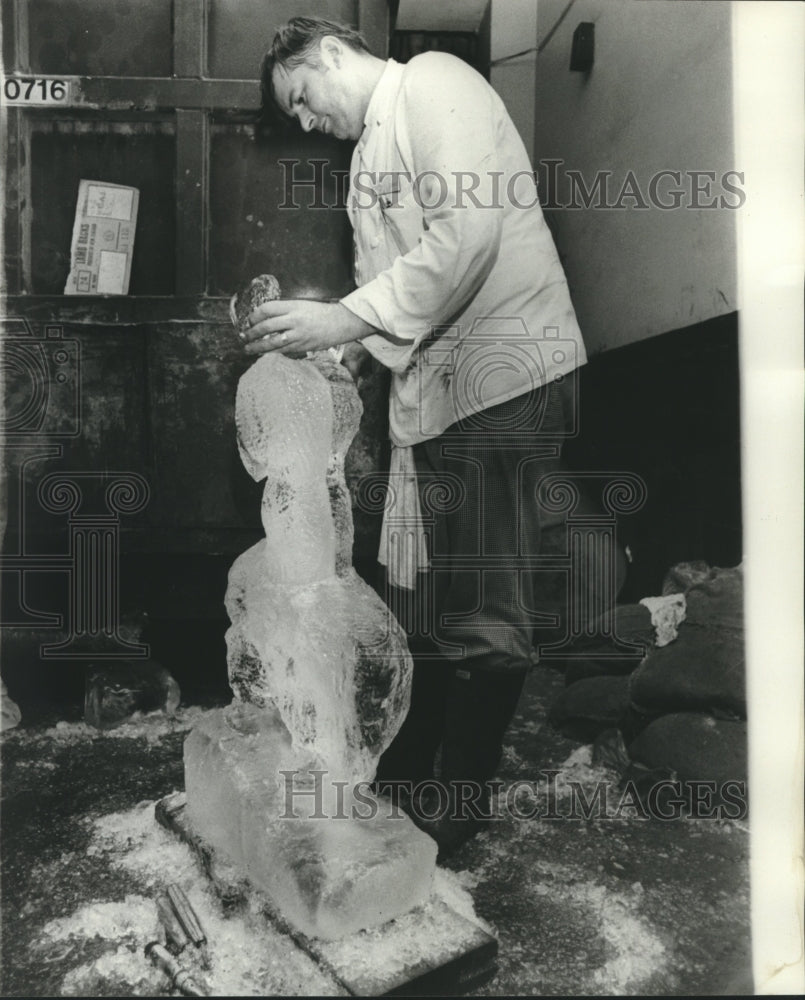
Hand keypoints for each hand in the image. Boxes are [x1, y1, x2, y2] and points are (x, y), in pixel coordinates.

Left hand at [238, 300, 373, 356]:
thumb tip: (264, 318)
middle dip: (252, 333)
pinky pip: (283, 351)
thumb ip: (284, 310)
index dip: (255, 315)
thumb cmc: (320, 312)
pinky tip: (263, 353)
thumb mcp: (301, 304)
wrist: (340, 323)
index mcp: (293, 307)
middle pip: (266, 327)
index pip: (267, 309)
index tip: (249, 320)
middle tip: (243, 336)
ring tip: (248, 348)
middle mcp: (295, 320)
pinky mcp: (302, 347)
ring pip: (272, 343)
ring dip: (257, 346)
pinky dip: (271, 353)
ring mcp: (299, 335)